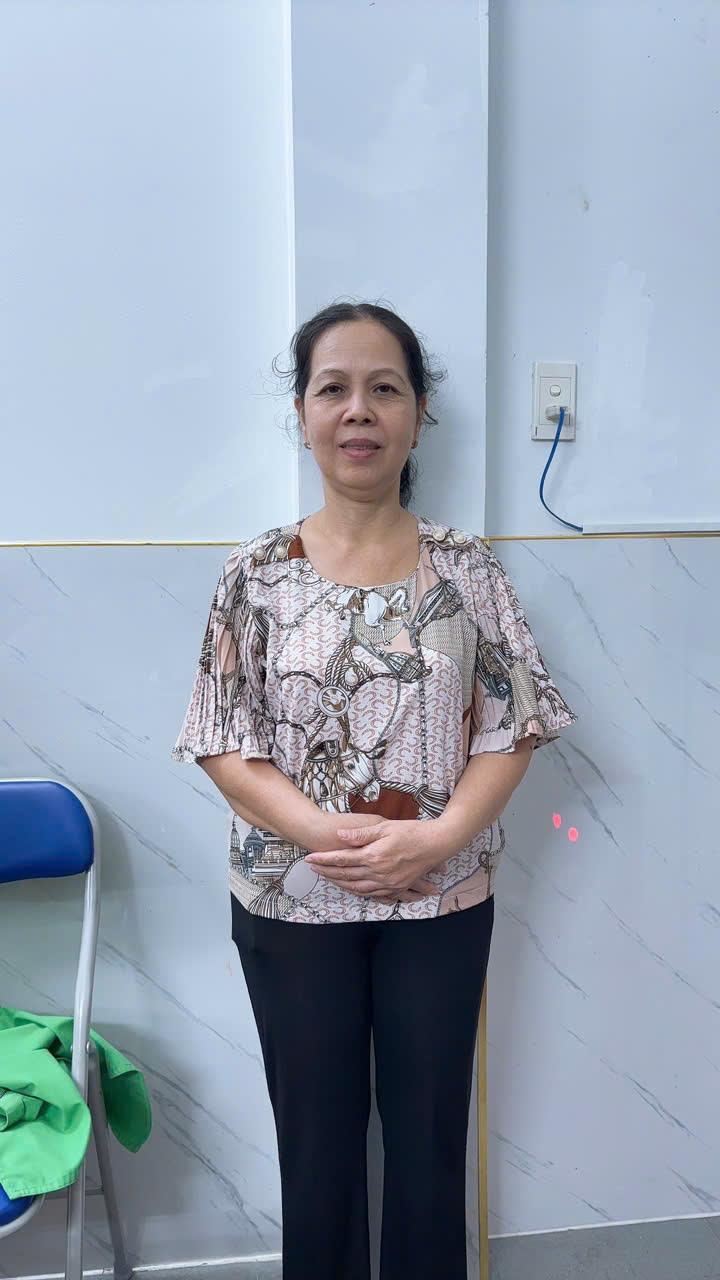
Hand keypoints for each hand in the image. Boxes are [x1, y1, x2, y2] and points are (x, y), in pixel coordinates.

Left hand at [305, 819, 444, 904]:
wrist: (437, 844)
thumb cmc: (412, 831)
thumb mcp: (385, 827)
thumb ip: (361, 834)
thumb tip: (340, 834)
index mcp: (374, 856)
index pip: (342, 859)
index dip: (324, 859)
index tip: (310, 858)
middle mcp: (378, 872)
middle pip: (345, 875)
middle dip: (326, 872)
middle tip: (312, 869)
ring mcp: (388, 883)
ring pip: (357, 887)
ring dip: (339, 883)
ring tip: (327, 878)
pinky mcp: (396, 887)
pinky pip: (372, 894)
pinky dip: (358, 892)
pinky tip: (351, 888)